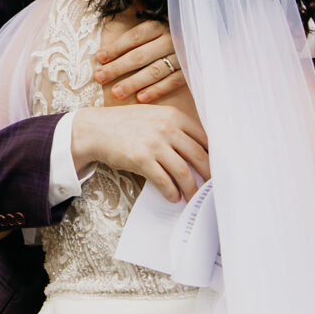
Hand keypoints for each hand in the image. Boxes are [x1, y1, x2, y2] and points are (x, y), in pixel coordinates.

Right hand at [71, 104, 209, 202]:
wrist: (96, 129)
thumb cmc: (127, 124)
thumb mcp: (154, 115)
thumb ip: (176, 127)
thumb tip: (200, 149)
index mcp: (174, 115)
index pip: (205, 137)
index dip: (215, 155)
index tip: (219, 167)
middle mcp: (167, 128)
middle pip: (199, 156)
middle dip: (209, 175)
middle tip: (212, 188)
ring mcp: (155, 144)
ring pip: (184, 173)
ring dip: (191, 190)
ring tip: (193, 198)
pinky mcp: (142, 160)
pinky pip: (165, 182)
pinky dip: (172, 192)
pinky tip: (174, 197)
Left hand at [95, 19, 185, 102]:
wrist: (196, 48)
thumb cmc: (162, 42)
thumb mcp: (151, 32)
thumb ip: (131, 39)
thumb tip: (101, 53)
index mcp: (159, 26)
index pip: (135, 36)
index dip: (116, 47)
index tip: (99, 58)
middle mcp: (171, 39)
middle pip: (141, 55)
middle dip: (118, 67)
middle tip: (100, 77)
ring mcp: (181, 56)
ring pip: (155, 70)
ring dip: (134, 82)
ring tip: (116, 92)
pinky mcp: (189, 71)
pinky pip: (172, 82)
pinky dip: (156, 90)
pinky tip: (140, 98)